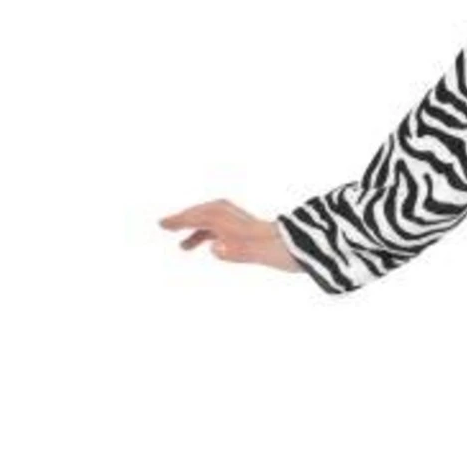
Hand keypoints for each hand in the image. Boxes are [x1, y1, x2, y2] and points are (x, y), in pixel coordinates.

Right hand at [159, 199, 301, 272]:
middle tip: (165, 225)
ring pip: (214, 223)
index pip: (200, 217)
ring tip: (183, 249)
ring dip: (197, 231)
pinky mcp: (252, 233)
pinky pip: (226, 230)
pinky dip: (213, 235)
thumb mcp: (254, 252)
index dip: (180, 220)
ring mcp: (244, 226)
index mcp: (233, 221)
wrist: (303, 249)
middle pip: (204, 214)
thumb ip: (234, 251)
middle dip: (185, 219)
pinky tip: (210, 248)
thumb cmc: (280, 251)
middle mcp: (236, 219)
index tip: (162, 224)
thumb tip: (215, 248)